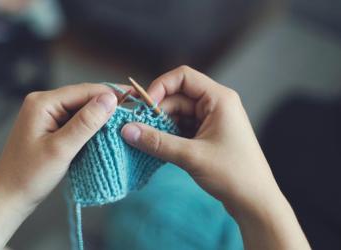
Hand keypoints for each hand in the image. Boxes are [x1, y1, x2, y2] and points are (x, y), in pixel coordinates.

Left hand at [0, 83, 118, 249]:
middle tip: (134, 112)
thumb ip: (86, 123)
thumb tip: (109, 99)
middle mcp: (43, 103)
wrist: (9, 196)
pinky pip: (74, 121)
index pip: (84, 91)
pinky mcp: (49, 127)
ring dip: (100, 116)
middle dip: (107, 105)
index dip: (111, 94)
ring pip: (81, 109)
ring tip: (124, 122)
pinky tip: (104, 132)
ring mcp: (45, 115)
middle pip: (83, 97)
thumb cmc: (29, 176)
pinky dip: (90, 127)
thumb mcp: (61, 149)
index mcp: (42, 102)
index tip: (136, 98)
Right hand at [121, 66, 309, 249]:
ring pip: (177, 114)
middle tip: (138, 129)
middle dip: (157, 112)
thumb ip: (157, 142)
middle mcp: (216, 104)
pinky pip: (182, 127)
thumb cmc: (233, 174)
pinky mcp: (207, 135)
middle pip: (177, 96)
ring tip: (145, 141)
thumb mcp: (191, 156)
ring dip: (161, 126)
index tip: (143, 107)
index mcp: (219, 99)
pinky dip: (168, 135)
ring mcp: (211, 120)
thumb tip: (126, 130)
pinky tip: (156, 147)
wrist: (255, 202)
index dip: (160, 87)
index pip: (183, 77)